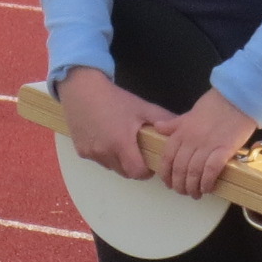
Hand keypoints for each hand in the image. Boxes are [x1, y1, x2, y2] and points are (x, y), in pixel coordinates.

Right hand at [58, 66, 167, 181]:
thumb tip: (180, 130)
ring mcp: (91, 153)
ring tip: (119, 142)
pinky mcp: (81, 151)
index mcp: (121, 143)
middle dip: (133, 166)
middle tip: (136, 151)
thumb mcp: (141, 107)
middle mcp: (105, 152)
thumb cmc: (114, 98)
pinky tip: (104, 138)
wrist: (82, 89)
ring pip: (111, 167)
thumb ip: (162, 120)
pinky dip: (104, 154)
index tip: (149, 163)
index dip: (146, 171)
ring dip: (118, 161)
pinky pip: (98, 160)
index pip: (137, 173)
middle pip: (124, 173)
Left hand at [160, 88, 258, 198]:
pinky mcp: (223, 150)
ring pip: (193, 172)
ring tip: (195, 194)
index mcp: (181, 132)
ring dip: (193, 187)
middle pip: (180, 169)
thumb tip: (158, 127)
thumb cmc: (214, 105)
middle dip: (179, 184)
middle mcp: (191, 141)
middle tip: (183, 192)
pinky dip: (207, 182)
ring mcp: (207, 146)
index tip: (168, 183)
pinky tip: (207, 188)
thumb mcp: (189, 113)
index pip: (167, 158)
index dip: (166, 174)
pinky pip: (211, 170)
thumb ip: (174, 124)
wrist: (238, 99)